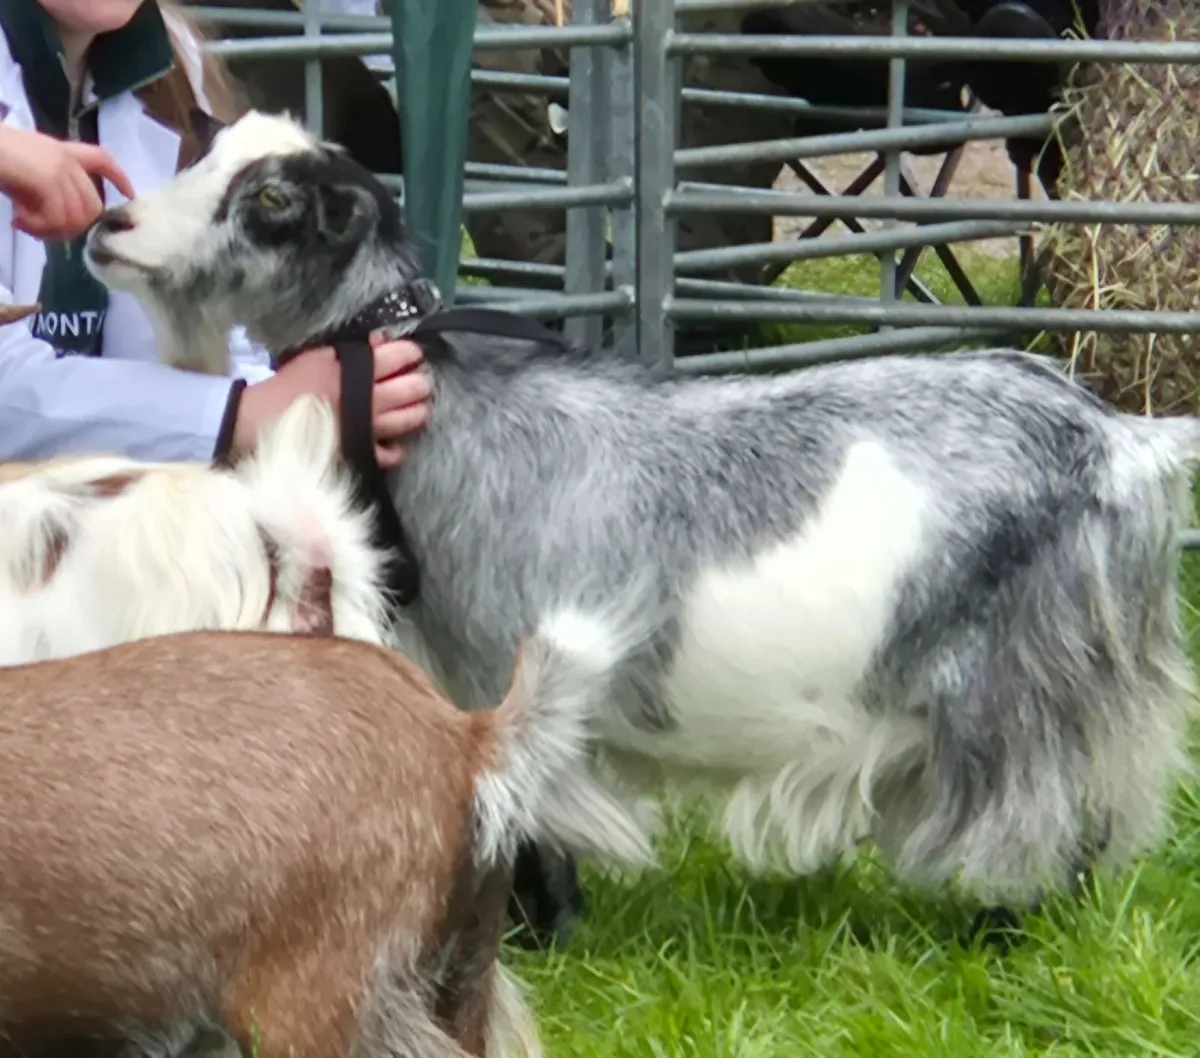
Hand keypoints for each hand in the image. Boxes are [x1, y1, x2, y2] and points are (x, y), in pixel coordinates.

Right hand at [0, 126, 134, 241]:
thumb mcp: (26, 166)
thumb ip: (47, 184)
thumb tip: (58, 218)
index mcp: (61, 150)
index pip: (101, 159)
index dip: (118, 177)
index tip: (129, 194)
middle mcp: (66, 160)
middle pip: (92, 204)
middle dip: (73, 225)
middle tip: (44, 230)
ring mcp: (59, 170)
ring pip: (74, 217)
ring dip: (51, 230)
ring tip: (27, 226)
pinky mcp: (48, 182)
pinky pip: (56, 219)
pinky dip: (37, 228)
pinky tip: (19, 222)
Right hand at [232, 336, 432, 467]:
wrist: (264, 420)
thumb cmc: (290, 383)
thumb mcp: (319, 355)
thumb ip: (353, 348)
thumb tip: (382, 340)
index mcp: (359, 369)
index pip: (400, 356)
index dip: (412, 353)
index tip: (414, 354)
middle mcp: (371, 398)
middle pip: (412, 388)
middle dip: (421, 383)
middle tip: (420, 382)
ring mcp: (370, 427)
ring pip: (409, 419)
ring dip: (419, 411)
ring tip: (419, 408)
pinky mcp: (361, 452)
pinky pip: (391, 453)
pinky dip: (398, 448)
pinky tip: (397, 443)